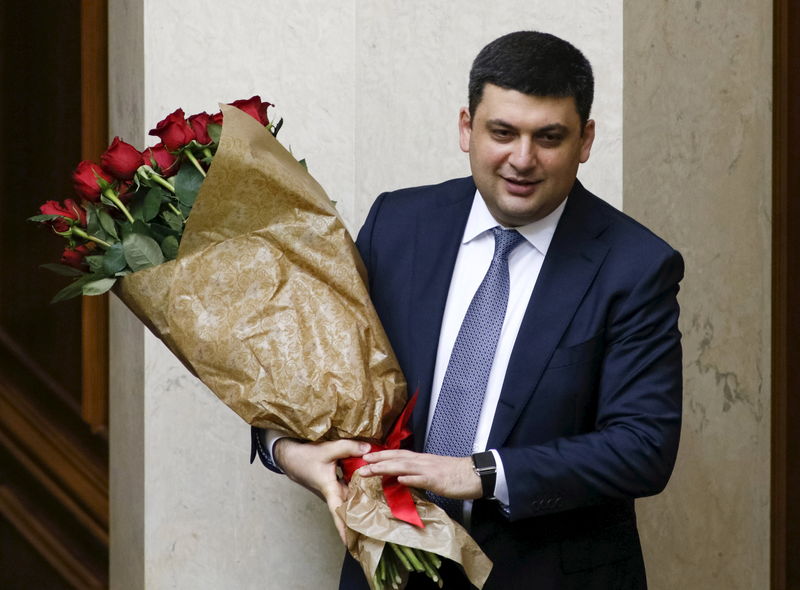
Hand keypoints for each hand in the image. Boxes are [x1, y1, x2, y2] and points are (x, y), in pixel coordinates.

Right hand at [274, 437, 369, 543]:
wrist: (291, 456)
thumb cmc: (305, 457)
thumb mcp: (327, 450)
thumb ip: (348, 448)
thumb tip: (368, 450)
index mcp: (330, 490)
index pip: (338, 512)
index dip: (344, 527)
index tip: (351, 542)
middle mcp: (333, 492)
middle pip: (348, 508)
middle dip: (359, 518)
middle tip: (375, 527)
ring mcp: (334, 488)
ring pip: (350, 497)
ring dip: (360, 502)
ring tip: (378, 510)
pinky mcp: (335, 482)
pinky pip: (349, 487)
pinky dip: (358, 488)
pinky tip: (370, 485)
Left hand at [358, 449, 481, 499]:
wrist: (475, 474)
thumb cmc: (455, 474)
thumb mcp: (433, 471)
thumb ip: (417, 473)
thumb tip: (402, 477)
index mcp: (421, 459)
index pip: (398, 454)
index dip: (382, 455)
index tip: (366, 457)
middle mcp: (422, 461)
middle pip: (396, 458)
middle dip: (378, 460)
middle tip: (361, 464)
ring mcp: (429, 470)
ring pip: (404, 466)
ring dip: (386, 468)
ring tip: (371, 470)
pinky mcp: (437, 480)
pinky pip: (422, 479)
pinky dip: (410, 478)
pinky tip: (399, 479)